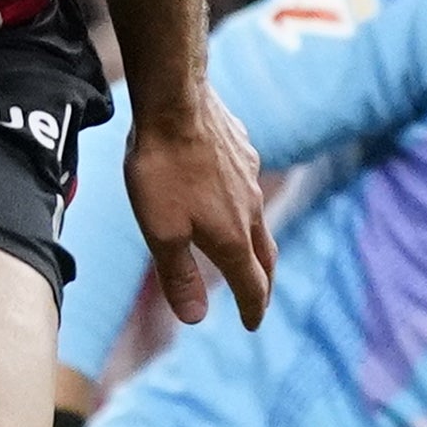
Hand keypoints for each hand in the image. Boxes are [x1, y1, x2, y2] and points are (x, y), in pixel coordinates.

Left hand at [115, 101, 275, 330]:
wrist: (175, 102)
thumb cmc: (162, 170)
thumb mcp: (161, 232)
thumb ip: (179, 276)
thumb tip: (196, 318)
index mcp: (233, 236)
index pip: (252, 284)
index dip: (252, 308)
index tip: (251, 324)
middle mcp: (250, 209)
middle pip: (265, 256)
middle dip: (263, 282)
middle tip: (258, 297)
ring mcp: (249, 177)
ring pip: (258, 219)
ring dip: (255, 242)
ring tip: (244, 251)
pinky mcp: (242, 150)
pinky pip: (246, 186)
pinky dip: (242, 205)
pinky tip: (227, 196)